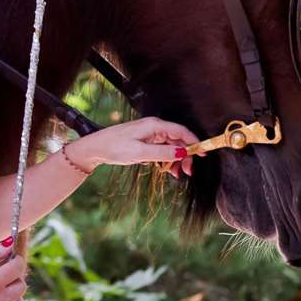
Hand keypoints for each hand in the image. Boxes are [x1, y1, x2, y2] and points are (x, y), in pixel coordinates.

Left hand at [77, 116, 199, 177]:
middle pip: (178, 140)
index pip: (181, 131)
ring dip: (176, 160)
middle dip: (185, 156)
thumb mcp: (140, 153)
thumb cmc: (115, 147)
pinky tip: (166, 170)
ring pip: (171, 147)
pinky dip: (166, 160)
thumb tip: (182, 153)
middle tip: (187, 172)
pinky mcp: (145, 141)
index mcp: (154, 125)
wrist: (96, 148)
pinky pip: (162, 150)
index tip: (204, 154)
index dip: (195, 142)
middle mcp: (154, 127)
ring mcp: (150, 134)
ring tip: (175, 174)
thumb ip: (162, 153)